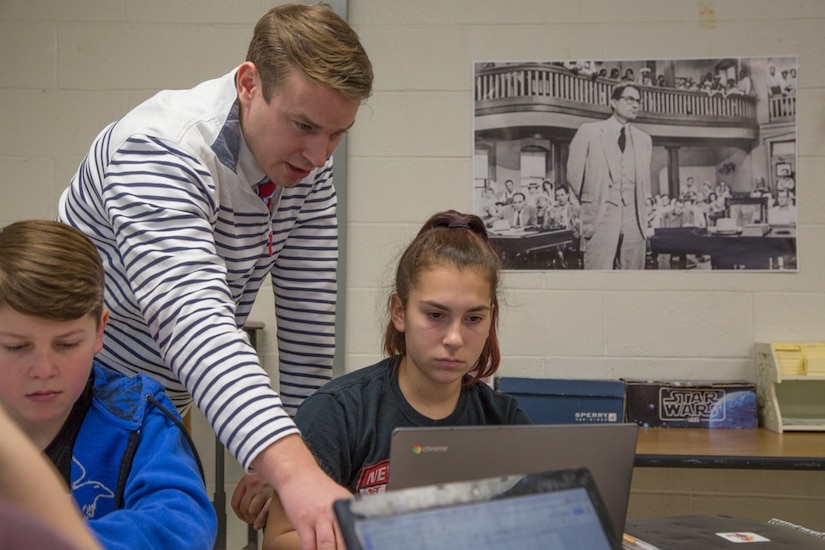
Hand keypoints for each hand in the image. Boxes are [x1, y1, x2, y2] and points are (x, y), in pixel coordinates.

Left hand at [231, 472, 272, 528]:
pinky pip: (263, 513)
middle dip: (247, 517)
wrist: (287, 469)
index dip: (238, 513)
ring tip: (258, 521)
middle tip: (252, 520)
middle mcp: (254, 483)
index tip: (243, 516)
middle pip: (243, 508)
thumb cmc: (274, 473)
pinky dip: (260, 521)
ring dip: (254, 520)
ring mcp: (264, 489)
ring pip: (252, 511)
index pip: (235, 502)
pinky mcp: (274, 496)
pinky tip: (261, 523)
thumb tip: (243, 507)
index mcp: (247, 479)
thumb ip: (250, 489)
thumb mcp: (258, 477)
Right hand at [252, 435, 350, 549]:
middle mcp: (335, 511)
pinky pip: (308, 545)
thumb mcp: (338, 498)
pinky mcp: (302, 521)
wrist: (297, 474)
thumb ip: (346, 515)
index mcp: (347, 506)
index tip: (355, 547)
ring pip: (327, 546)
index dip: (356, 543)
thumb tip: (354, 533)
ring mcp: (319, 516)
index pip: (357, 530)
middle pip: (344, 541)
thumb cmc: (317, 488)